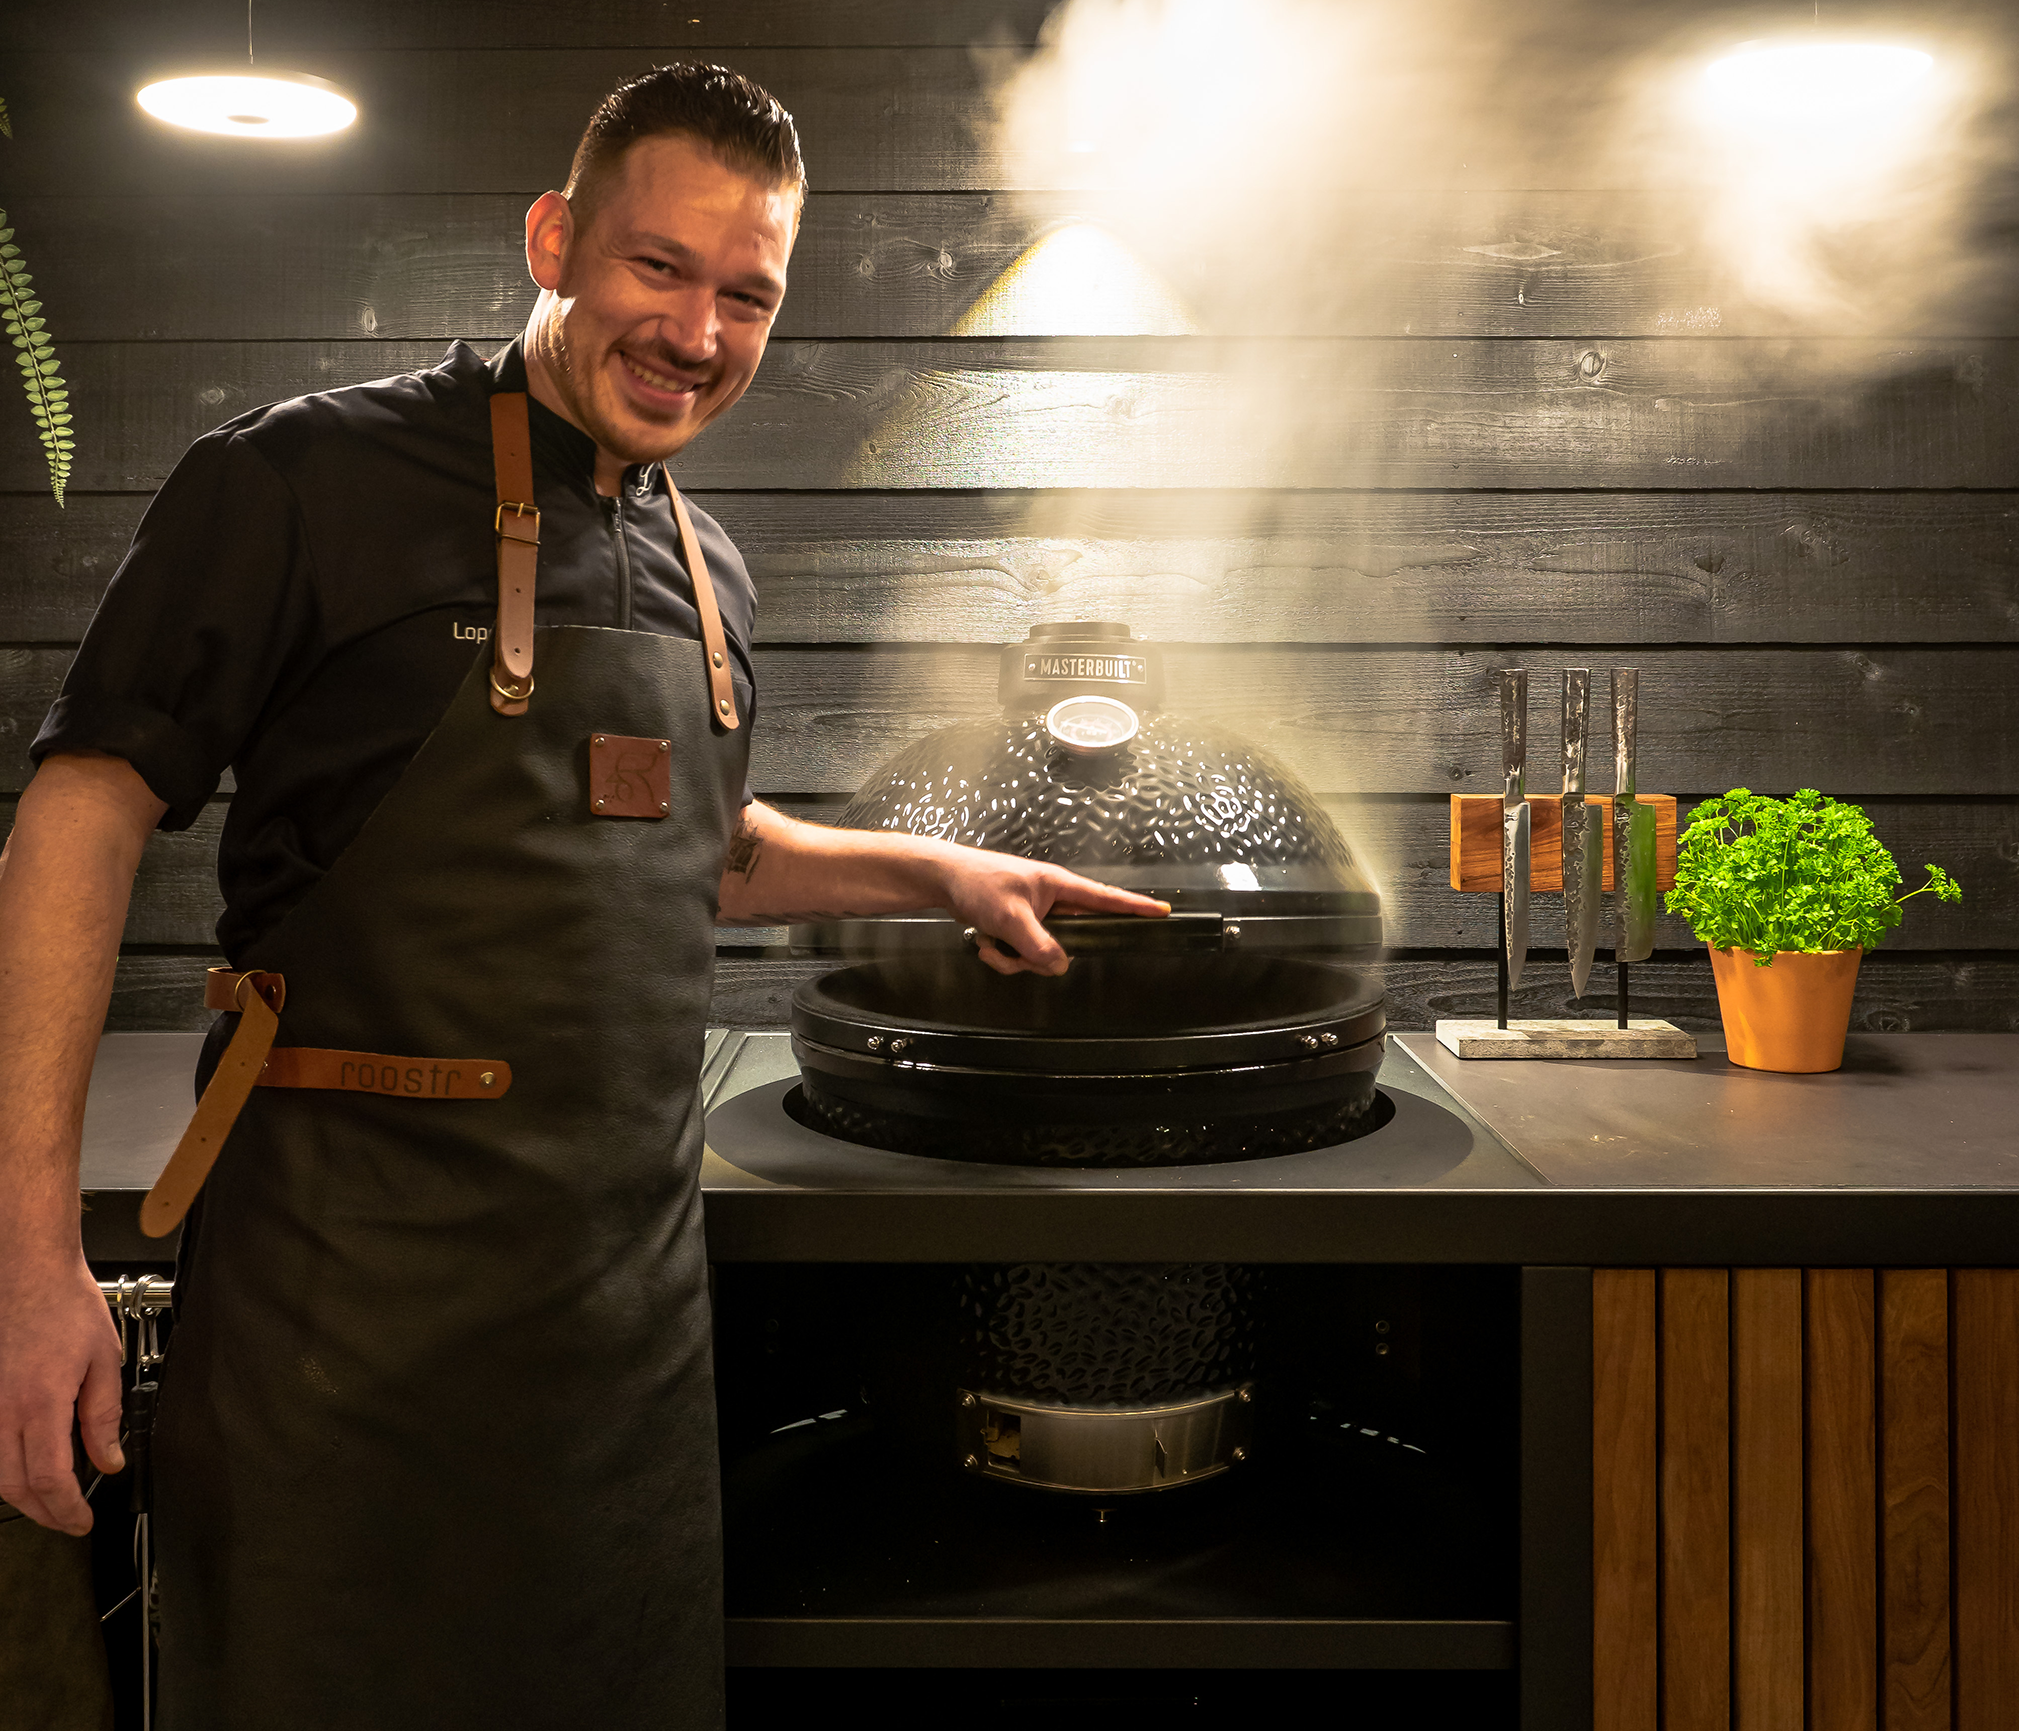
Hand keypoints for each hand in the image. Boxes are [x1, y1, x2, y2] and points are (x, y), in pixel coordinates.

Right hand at [0, 1254, 124, 1534]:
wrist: (26, 1272)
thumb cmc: (65, 1306)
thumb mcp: (103, 1360)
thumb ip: (103, 1416)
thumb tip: (108, 1460)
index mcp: (41, 1402)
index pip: (50, 1478)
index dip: (66, 1509)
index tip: (81, 1521)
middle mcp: (3, 1409)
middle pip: (14, 1485)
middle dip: (43, 1512)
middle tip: (68, 1518)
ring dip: (20, 1494)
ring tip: (49, 1500)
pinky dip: (2, 1467)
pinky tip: (21, 1468)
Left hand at [937, 847, 1168, 976]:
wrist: (943, 880)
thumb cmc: (980, 886)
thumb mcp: (1010, 918)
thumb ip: (1039, 945)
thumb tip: (1061, 966)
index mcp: (1060, 887)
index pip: (1106, 898)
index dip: (1135, 907)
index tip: (1163, 911)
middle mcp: (1053, 901)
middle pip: (1069, 941)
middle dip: (1039, 956)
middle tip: (1012, 951)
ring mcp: (1035, 916)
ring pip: (1042, 953)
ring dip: (1014, 958)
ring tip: (988, 943)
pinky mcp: (1018, 927)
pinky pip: (1022, 953)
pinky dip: (1002, 954)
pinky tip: (981, 942)